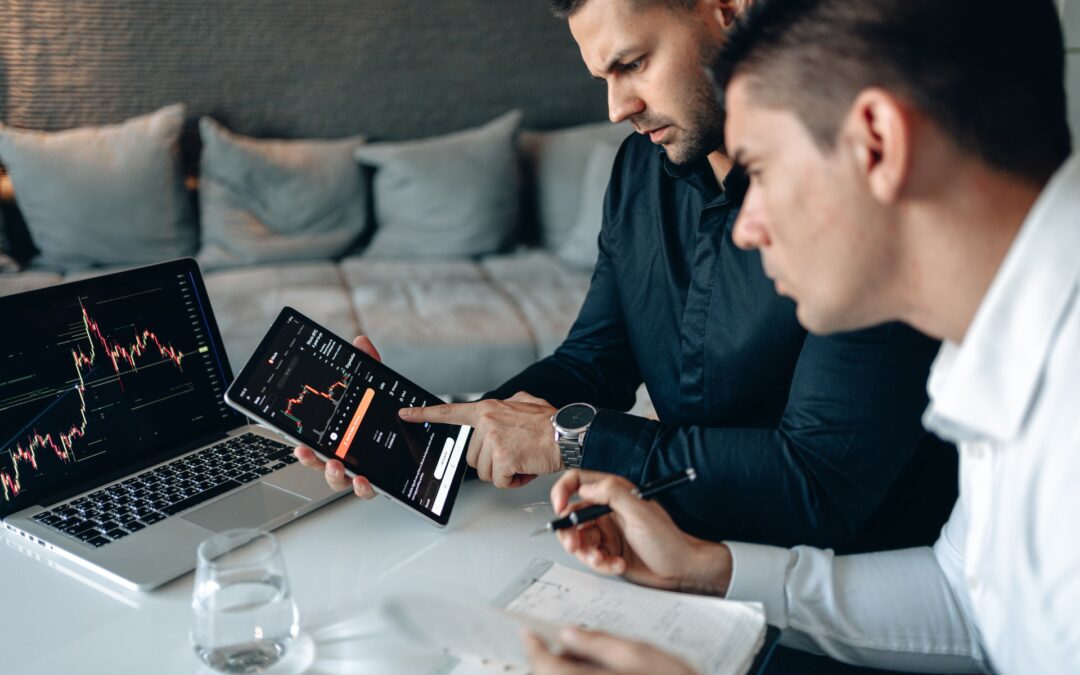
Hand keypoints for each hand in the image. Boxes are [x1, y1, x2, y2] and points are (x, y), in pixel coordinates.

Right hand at [293, 336, 378, 499]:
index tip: (297, 443)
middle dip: (311, 460)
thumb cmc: (386, 412)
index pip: (315, 443)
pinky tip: (364, 481)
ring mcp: (361, 470)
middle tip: (307, 452)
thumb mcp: (378, 387)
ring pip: (340, 481)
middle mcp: (346, 456)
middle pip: (320, 464)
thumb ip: (368, 365)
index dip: (303, 446)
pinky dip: (363, 488)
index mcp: (338, 436)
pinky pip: (367, 490)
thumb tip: (360, 342)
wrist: (416, 428)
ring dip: (334, 476)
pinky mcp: (380, 480)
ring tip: (338, 466)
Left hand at [398, 392, 561, 487]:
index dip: (424, 414)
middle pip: (472, 457)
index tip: (404, 414)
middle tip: (514, 455)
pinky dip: (513, 481)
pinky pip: (499, 481)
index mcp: (488, 409)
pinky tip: (526, 468)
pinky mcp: (502, 458)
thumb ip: (508, 406)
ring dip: (504, 472)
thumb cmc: (552, 423)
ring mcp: (493, 440)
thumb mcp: (526, 403)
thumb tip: (502, 409)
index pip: (449, 412)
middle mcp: (486, 422)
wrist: (570, 434)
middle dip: (492, 462)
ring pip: (484, 472)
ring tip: (523, 460)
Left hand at [523, 627, 698, 674]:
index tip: (528, 632)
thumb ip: (601, 642)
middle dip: (551, 659)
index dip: (533, 646)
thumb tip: (570, 633)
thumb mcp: (640, 654)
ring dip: (567, 670)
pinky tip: (598, 670)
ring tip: (592, 658)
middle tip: (570, 643)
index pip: (544, 665)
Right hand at [551, 470, 731, 594]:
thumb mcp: (640, 512)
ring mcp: (607, 533)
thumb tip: (585, 487)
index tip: (560, 508)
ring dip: (587, 553)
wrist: (681, 570)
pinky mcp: (608, 552)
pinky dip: (600, 564)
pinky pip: (590, 557)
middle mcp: (607, 511)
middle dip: (570, 533)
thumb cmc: (668, 540)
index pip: (578, 482)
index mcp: (614, 493)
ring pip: (579, 540)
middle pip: (572, 516)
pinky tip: (618, 564)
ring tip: (603, 559)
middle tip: (575, 545)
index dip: (563, 492)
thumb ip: (612, 494)